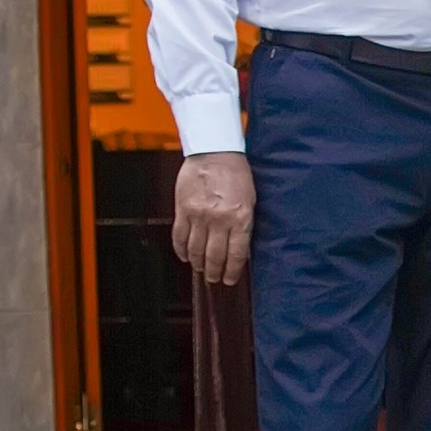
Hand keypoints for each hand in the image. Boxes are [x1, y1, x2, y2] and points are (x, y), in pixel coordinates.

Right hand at [173, 151, 254, 287]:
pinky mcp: (182, 209)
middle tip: (214, 278)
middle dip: (214, 272)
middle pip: (214, 256)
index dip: (232, 271)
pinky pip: (179, 236)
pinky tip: (184, 256)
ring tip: (201, 269)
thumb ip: (244, 225)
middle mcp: (219, 220)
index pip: (236, 255)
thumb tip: (239, 250)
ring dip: (198, 263)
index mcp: (240, 218)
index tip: (229, 279)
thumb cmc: (236, 173)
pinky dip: (181, 250)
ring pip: (195, 250)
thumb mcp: (250, 200)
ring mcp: (199, 216)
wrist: (214, 151)